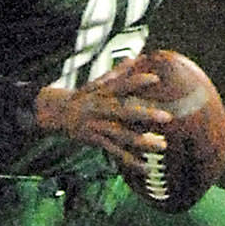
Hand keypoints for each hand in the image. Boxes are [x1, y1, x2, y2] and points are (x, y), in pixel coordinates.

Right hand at [33, 60, 172, 174]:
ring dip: (143, 142)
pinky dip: (130, 161)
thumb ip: (118, 73)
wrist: (57, 113)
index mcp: (104, 93)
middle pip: (125, 112)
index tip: (156, 79)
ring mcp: (98, 126)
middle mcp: (102, 109)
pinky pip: (115, 153)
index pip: (122, 85)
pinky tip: (145, 167)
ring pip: (122, 135)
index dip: (137, 81)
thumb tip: (135, 58)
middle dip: (146, 115)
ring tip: (162, 146)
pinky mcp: (96, 140)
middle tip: (167, 118)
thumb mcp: (98, 83)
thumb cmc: (84, 97)